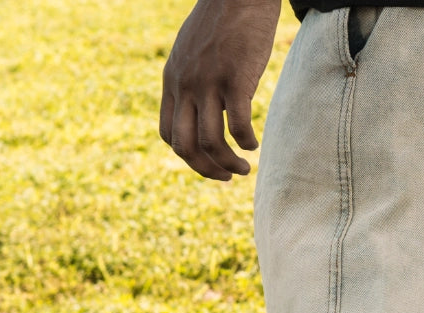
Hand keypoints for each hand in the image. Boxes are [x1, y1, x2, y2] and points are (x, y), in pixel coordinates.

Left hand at [160, 0, 281, 180]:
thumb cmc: (222, 23)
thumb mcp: (193, 52)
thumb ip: (191, 81)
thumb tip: (202, 110)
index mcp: (173, 80)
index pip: (169, 134)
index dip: (188, 158)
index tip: (209, 163)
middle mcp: (186, 84)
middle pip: (185, 145)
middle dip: (205, 170)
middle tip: (226, 177)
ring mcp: (209, 82)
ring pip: (211, 142)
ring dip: (228, 163)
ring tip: (243, 168)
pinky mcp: (235, 79)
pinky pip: (238, 126)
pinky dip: (246, 142)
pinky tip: (254, 144)